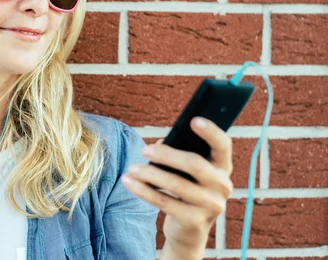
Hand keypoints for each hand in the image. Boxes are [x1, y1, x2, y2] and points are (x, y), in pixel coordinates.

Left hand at [121, 117, 233, 256]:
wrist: (188, 230)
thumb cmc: (185, 190)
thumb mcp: (186, 172)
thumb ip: (178, 155)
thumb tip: (158, 145)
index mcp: (222, 168)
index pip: (223, 145)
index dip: (211, 132)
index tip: (193, 120)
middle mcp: (223, 186)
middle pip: (196, 165)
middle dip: (167, 155)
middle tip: (144, 150)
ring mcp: (211, 206)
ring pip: (177, 185)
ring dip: (150, 174)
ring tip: (131, 168)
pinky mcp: (194, 221)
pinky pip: (165, 202)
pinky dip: (143, 190)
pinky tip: (128, 182)